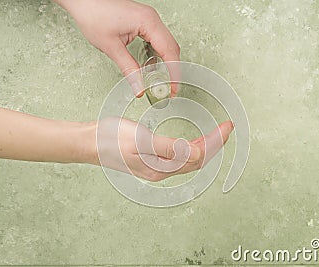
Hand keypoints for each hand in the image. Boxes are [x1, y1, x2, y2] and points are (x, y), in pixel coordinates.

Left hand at [54, 0, 179, 96]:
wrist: (83, 0)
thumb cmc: (93, 14)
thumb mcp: (111, 47)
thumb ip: (128, 69)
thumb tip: (139, 87)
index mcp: (148, 22)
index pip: (169, 51)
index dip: (174, 73)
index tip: (173, 89)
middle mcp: (152, 18)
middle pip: (172, 48)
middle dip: (173, 70)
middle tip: (170, 89)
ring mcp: (149, 19)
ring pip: (166, 44)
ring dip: (166, 62)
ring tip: (162, 81)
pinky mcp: (143, 21)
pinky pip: (158, 39)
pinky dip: (158, 54)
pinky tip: (153, 66)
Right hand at [97, 117, 233, 180]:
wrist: (91, 142)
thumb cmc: (112, 139)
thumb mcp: (141, 141)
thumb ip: (169, 148)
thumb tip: (196, 155)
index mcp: (161, 167)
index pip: (198, 156)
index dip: (216, 142)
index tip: (227, 126)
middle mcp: (162, 171)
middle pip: (197, 160)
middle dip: (215, 144)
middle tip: (227, 127)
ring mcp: (158, 167)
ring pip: (190, 159)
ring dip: (206, 146)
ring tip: (217, 133)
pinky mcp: (152, 160)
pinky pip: (180, 157)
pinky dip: (192, 148)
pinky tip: (194, 141)